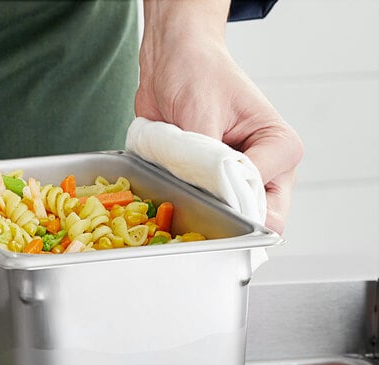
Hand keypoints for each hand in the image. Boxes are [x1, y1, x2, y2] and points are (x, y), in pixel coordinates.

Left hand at [136, 0, 302, 233]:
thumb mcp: (203, 114)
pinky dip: (186, 200)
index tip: (203, 194)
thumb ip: (209, 160)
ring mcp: (239, 178)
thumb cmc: (197, 73)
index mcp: (279, 147)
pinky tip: (173, 182)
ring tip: (180, 182)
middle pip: (255, 217)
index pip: (265, 201)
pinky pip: (204, 207)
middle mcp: (266, 168)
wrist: (170, 62)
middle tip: (192, 198)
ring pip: (227, 217)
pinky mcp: (213, 182)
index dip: (232, 205)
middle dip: (221, 215)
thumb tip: (208, 195)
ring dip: (201, 206)